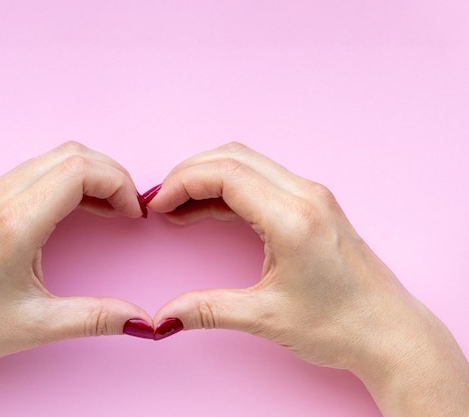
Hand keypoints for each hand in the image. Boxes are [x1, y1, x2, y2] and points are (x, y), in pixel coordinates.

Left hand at [0, 142, 150, 415]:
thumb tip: (144, 323)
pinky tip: (77, 210)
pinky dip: (66, 181)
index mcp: (14, 222)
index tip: (133, 213)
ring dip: (89, 175)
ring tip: (110, 209)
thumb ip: (97, 318)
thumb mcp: (37, 325)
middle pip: (71, 154)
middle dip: (111, 174)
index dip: (119, 184)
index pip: (80, 170)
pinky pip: (34, 171)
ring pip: (53, 157)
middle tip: (129, 208)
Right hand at [148, 142, 468, 416]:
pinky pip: (261, 181)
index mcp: (293, 218)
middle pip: (233, 157)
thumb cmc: (340, 325)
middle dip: (189, 173)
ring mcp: (312, 196)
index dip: (182, 183)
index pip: (226, 174)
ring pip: (247, 163)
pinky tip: (206, 211)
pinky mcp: (312, 205)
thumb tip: (163, 318)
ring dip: (207, 177)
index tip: (157, 204)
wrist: (389, 333)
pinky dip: (228, 189)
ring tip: (177, 206)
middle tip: (161, 201)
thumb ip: (208, 310)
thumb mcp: (266, 318)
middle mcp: (305, 195)